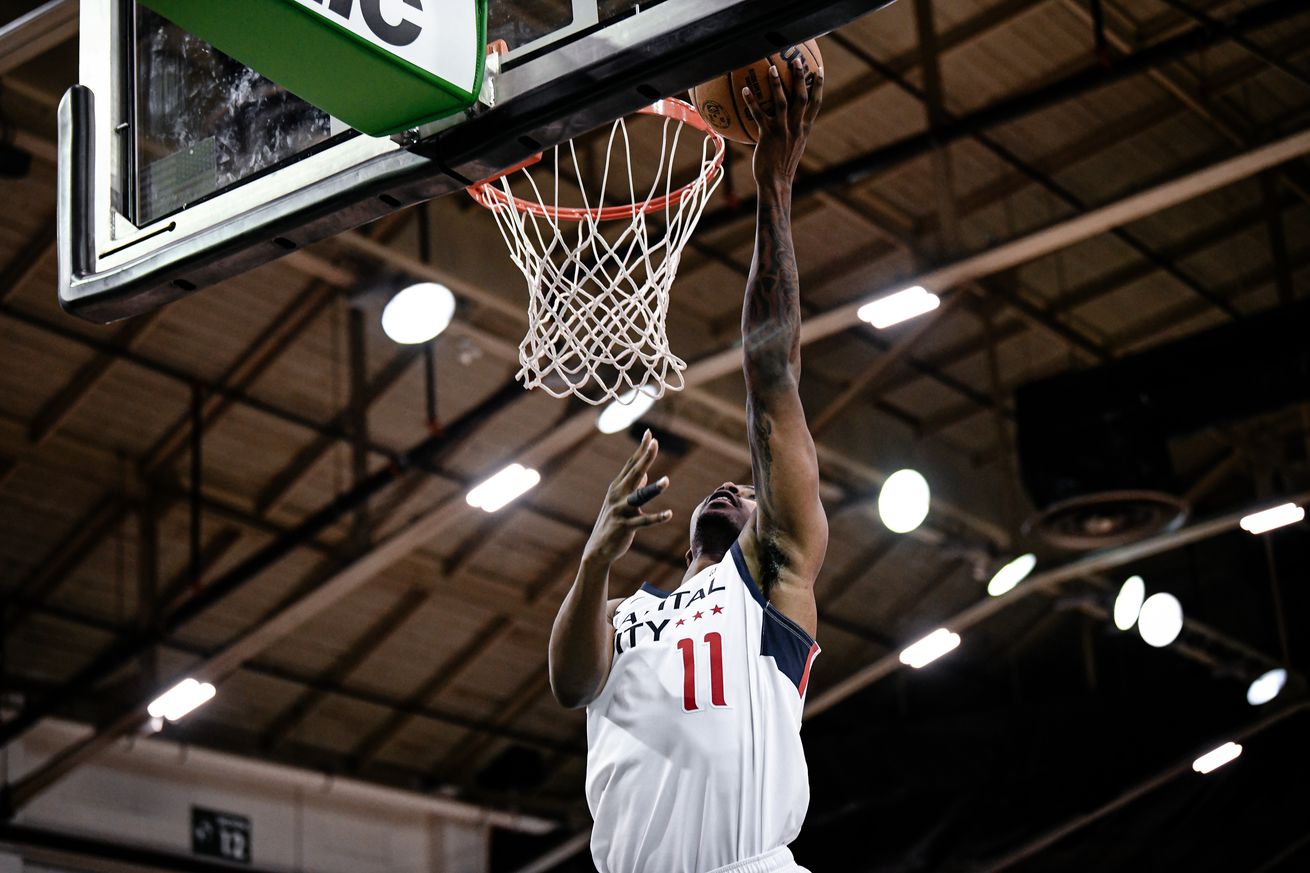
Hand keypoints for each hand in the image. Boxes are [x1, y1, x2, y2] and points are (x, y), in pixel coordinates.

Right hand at [583, 429, 672, 565]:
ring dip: (654, 489)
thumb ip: (633, 486)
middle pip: (634, 473)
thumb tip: (646, 472)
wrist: (599, 548)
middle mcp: (618, 495)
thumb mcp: (621, 501)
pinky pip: (643, 521)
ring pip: (639, 496)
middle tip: (655, 442)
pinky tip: (669, 514)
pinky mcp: (625, 526)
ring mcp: (621, 510)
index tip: (650, 433)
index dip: (641, 449)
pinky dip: (656, 518)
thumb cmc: (613, 522)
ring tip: (667, 480)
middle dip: (645, 458)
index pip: (631, 464)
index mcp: (618, 487)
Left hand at [743, 58, 823, 187]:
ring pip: (782, 102)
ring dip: (777, 84)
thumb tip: (785, 119)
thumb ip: (792, 131)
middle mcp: (796, 127)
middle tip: (796, 59)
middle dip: (800, 77)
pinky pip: (759, 115)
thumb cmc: (781, 165)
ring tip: (772, 67)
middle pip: (801, 97)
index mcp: (804, 129)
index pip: (816, 103)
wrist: (776, 182)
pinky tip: (745, 89)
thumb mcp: (793, 146)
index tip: (819, 69)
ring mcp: (782, 131)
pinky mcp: (768, 135)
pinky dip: (752, 101)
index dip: (818, 86)